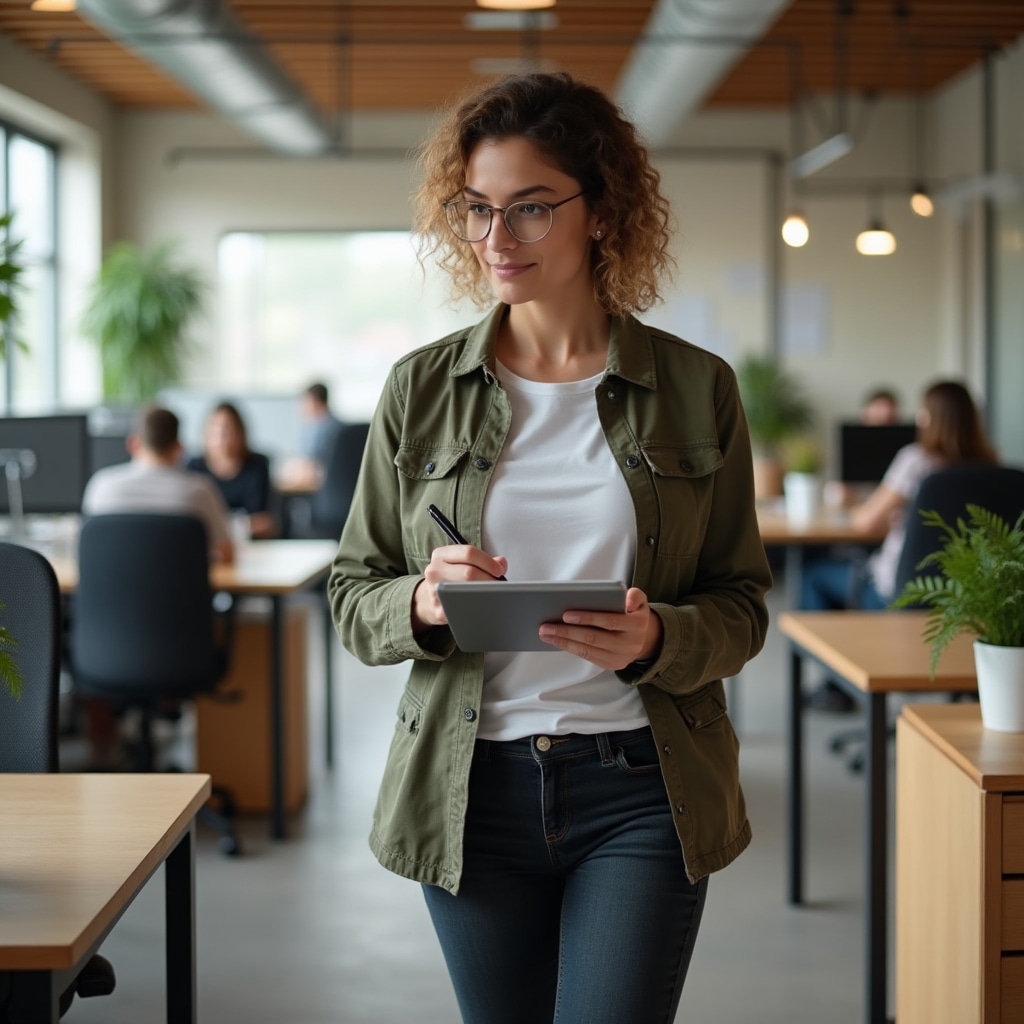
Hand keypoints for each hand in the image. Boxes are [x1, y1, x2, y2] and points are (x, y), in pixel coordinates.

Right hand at [412, 544, 508, 631]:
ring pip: (465, 591)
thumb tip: (501, 563)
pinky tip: (481, 606)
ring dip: (484, 593)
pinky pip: (463, 609)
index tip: (499, 570)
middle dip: (489, 579)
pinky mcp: (438, 610)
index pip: (468, 552)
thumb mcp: (462, 562)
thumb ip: (483, 559)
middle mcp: (434, 570)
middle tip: (498, 585)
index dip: (488, 561)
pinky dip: (476, 607)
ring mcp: (433, 591)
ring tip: (491, 594)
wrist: (428, 599)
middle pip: (468, 573)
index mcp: (441, 554)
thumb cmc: (451, 578)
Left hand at [538, 587, 661, 670]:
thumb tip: (627, 602)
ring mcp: (620, 657)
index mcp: (637, 625)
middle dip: (567, 632)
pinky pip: (588, 657)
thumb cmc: (633, 613)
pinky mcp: (611, 665)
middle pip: (593, 638)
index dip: (587, 618)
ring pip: (588, 650)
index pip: (609, 621)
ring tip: (546, 634)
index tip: (565, 614)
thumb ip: (635, 596)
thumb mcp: (639, 600)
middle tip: (545, 626)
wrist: (644, 638)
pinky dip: (570, 648)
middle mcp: (630, 644)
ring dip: (563, 642)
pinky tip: (557, 641)